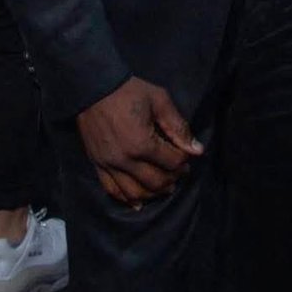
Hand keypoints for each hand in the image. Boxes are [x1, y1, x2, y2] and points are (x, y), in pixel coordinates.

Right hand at [76, 75, 203, 205]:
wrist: (94, 89)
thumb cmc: (130, 92)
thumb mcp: (160, 100)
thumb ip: (178, 126)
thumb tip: (197, 150)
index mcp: (142, 143)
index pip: (172, 162)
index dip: (185, 161)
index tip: (189, 155)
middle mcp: (125, 160)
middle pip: (155, 182)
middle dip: (173, 179)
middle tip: (181, 173)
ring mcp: (109, 165)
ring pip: (134, 193)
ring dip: (153, 194)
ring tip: (165, 188)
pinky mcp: (97, 165)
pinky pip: (112, 190)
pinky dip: (126, 199)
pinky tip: (138, 203)